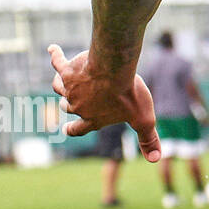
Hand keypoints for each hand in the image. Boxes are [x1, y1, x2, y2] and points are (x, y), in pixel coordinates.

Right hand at [49, 45, 160, 161]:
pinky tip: (53, 49)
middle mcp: (79, 105)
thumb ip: (148, 139)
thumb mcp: (143, 119)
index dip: (73, 130)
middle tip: (71, 100)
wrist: (114, 69)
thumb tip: (156, 159)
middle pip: (67, 107)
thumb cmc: (128, 95)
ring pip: (59, 88)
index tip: (66, 130)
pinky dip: (54, 55)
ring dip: (60, 84)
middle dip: (67, 105)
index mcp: (94, 118)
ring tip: (64, 79)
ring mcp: (70, 88)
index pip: (80, 129)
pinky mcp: (67, 70)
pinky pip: (57, 62)